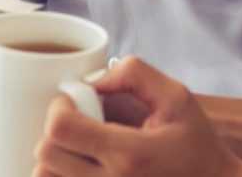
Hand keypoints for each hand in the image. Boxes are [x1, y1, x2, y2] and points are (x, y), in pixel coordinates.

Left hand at [34, 57, 241, 176]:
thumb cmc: (195, 144)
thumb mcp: (176, 97)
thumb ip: (134, 74)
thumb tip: (92, 81)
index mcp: (127, 154)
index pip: (59, 129)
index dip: (60, 107)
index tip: (76, 101)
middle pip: (45, 154)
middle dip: (56, 129)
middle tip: (79, 121)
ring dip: (54, 157)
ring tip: (81, 146)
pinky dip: (60, 176)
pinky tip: (82, 165)